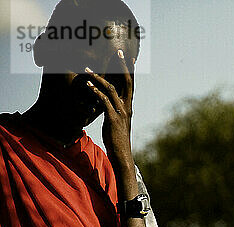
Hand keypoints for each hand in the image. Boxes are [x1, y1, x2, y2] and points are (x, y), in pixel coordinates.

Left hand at [85, 50, 135, 170]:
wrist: (122, 154)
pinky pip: (104, 102)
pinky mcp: (113, 119)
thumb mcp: (116, 122)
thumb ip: (112, 110)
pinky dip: (96, 92)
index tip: (127, 57)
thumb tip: (104, 102)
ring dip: (99, 78)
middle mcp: (127, 106)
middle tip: (118, 52)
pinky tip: (88, 86)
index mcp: (129, 106)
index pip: (130, 84)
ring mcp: (121, 112)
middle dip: (122, 66)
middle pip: (126, 82)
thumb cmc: (117, 139)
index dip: (129, 70)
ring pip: (112, 89)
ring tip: (88, 69)